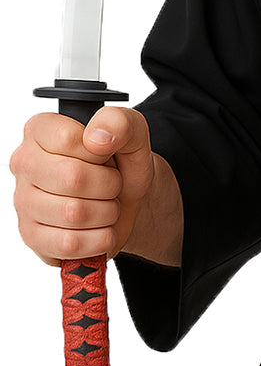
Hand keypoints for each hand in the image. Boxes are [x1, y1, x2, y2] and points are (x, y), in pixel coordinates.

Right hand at [10, 107, 154, 264]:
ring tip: (106, 204)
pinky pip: (70, 244)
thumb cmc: (121, 164)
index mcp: (39, 130)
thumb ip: (119, 122)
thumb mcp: (133, 134)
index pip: (69, 139)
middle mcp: (23, 163)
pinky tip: (100, 228)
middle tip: (112, 184)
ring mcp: (23, 201)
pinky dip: (99, 239)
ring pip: (74, 213)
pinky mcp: (31, 236)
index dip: (100, 152)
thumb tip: (96, 138)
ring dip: (107, 212)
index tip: (105, 155)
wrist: (126, 200)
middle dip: (109, 184)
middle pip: (72, 178)